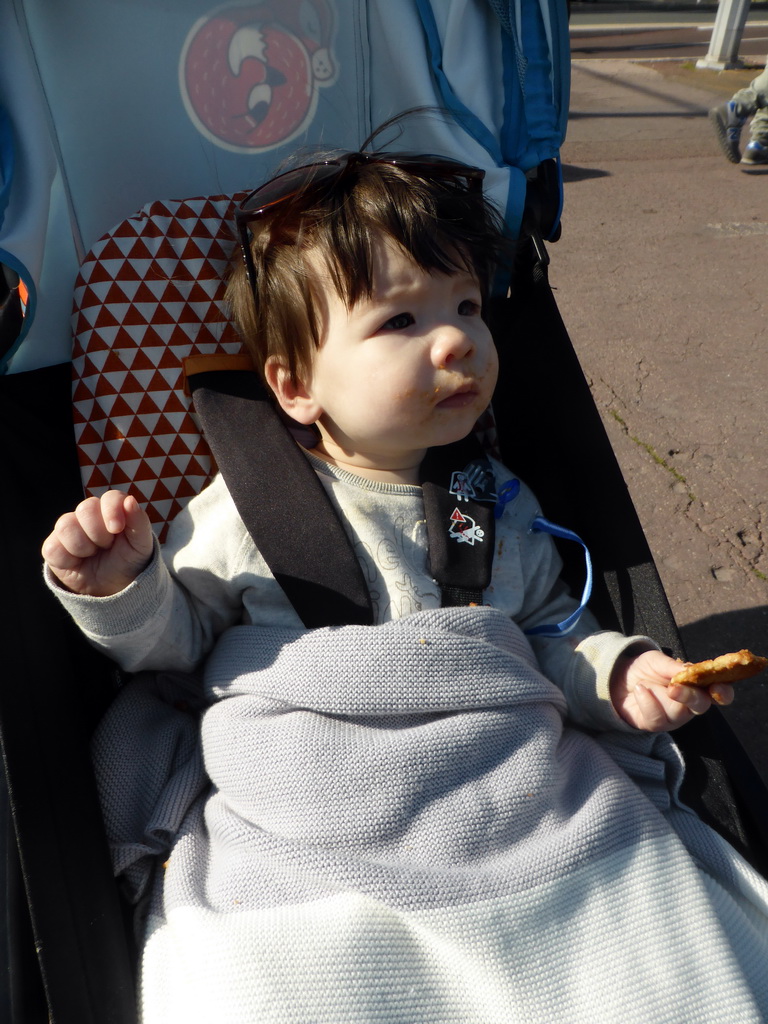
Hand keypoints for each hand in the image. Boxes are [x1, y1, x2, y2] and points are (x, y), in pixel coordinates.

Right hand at [42, 490, 153, 596]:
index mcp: (113, 509)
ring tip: (93, 554)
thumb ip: (139, 522)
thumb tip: (130, 500)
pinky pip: (52, 547)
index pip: (110, 497)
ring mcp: (69, 528)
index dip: (112, 510)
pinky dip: (68, 560)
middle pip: (86, 508)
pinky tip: (78, 563)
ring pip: (66, 526)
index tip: (117, 529)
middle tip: (107, 547)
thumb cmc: (129, 562)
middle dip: (99, 533)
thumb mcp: (141, 546)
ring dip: (84, 546)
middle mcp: (89, 514)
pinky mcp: (54, 546)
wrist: (113, 588)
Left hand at [610, 648, 733, 731]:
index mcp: (697, 685)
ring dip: (663, 699)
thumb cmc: (644, 669)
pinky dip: (646, 702)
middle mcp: (689, 704)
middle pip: (701, 706)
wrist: (617, 678)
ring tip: (644, 684)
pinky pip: (657, 719)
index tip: (718, 688)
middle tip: (674, 688)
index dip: (723, 692)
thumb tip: (691, 670)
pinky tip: (639, 690)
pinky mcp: (656, 724)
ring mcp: (674, 717)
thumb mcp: (657, 660)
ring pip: (679, 714)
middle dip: (690, 696)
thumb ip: (674, 666)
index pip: (719, 692)